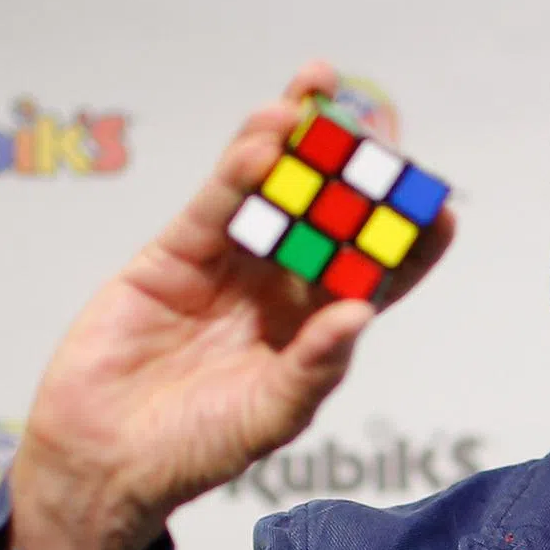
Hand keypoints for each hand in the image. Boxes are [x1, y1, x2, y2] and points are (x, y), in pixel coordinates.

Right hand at [0, 61, 454, 549]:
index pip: (378, 271)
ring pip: (272, 192)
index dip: (410, 240)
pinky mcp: (178, 254)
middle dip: (354, 166)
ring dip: (293, 141)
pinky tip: (262, 139)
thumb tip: (362, 313)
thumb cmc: (200, 447)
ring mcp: (232, 264)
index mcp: (320, 323)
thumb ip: (315, 365)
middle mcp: (284, 285)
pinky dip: (237, 172)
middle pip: (330, 214)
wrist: (107, 456)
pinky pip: (215, 206)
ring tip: (314, 92)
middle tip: (380, 119)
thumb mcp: (273, 415)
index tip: (441, 209)